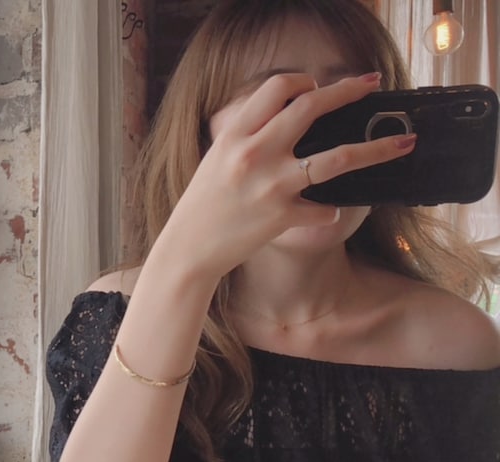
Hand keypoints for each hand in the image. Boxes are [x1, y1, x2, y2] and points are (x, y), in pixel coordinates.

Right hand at [155, 72, 415, 280]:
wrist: (188, 249)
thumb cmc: (201, 206)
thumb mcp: (216, 159)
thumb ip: (246, 137)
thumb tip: (282, 122)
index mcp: (236, 135)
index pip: (277, 88)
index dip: (303, 81)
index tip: (317, 85)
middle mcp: (255, 153)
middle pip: (312, 107)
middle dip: (348, 91)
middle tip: (371, 84)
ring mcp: (272, 186)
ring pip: (338, 157)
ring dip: (377, 149)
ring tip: (404, 142)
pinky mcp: (282, 217)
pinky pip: (323, 211)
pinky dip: (329, 213)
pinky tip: (326, 215)